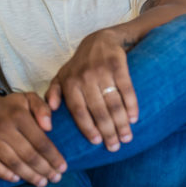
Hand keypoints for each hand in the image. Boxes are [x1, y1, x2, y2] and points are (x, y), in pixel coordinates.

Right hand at [0, 92, 66, 186]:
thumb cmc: (9, 106)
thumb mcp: (28, 99)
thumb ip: (42, 108)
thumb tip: (49, 127)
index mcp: (18, 114)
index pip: (40, 141)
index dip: (53, 157)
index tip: (63, 167)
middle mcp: (2, 126)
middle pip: (29, 155)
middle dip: (45, 169)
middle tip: (55, 178)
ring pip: (13, 163)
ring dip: (29, 176)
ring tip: (41, 182)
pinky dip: (5, 174)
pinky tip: (16, 179)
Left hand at [44, 28, 138, 151]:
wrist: (100, 40)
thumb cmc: (79, 65)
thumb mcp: (61, 76)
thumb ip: (54, 92)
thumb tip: (51, 109)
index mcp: (70, 83)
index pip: (78, 111)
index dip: (87, 127)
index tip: (96, 142)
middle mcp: (84, 77)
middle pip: (98, 110)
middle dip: (107, 131)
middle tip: (115, 146)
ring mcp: (102, 71)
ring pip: (113, 103)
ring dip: (121, 123)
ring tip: (126, 138)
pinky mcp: (118, 65)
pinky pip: (126, 90)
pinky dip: (131, 105)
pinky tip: (134, 118)